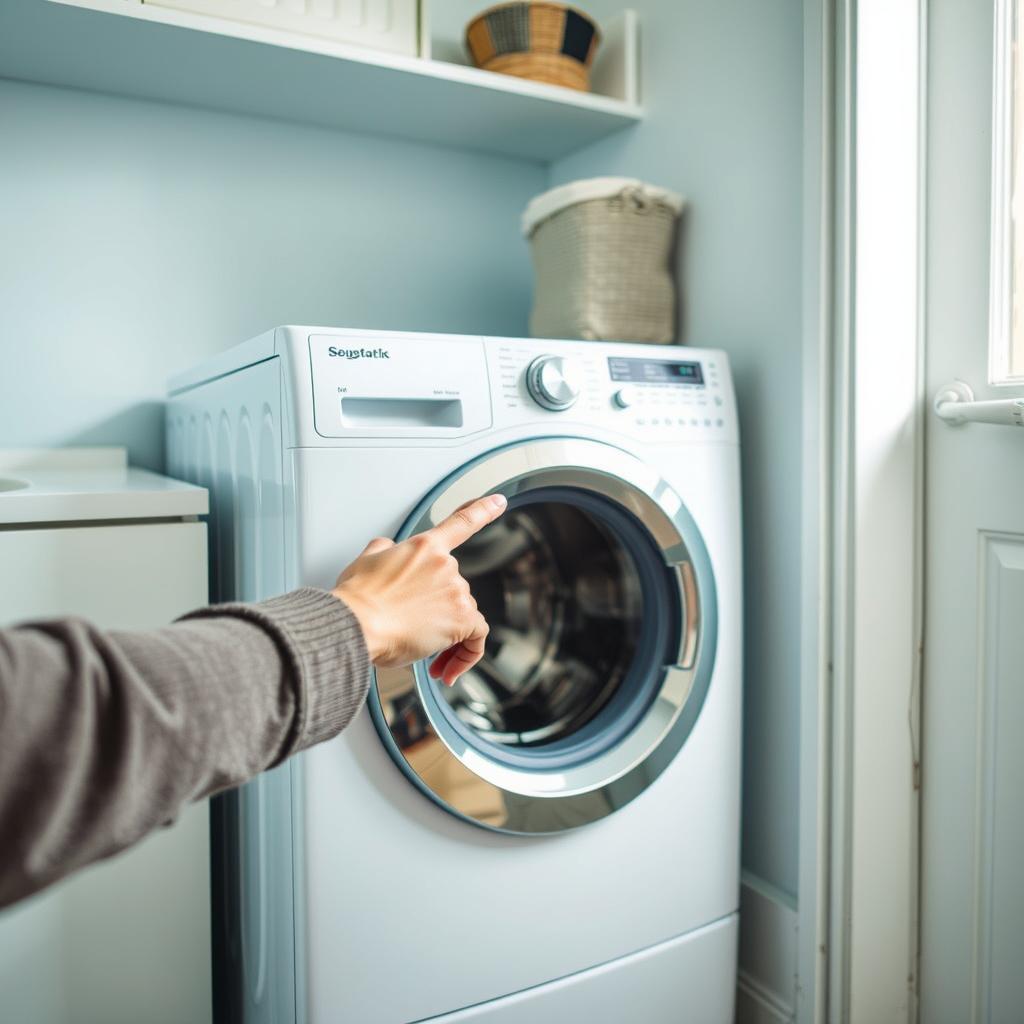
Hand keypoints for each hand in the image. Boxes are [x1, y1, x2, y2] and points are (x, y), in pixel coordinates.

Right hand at [332, 494, 506, 685]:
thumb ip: (383, 550)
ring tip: (421, 655)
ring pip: (464, 616)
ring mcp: (456, 591)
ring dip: (447, 639)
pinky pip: (476, 639)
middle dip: (439, 614)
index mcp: (423, 547)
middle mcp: (445, 565)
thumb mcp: (365, 562)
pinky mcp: (462, 619)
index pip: (460, 523)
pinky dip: (465, 656)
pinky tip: (446, 668)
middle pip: (455, 591)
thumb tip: (387, 548)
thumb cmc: (356, 600)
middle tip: (417, 636)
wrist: (355, 624)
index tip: (499, 502)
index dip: (483, 510)